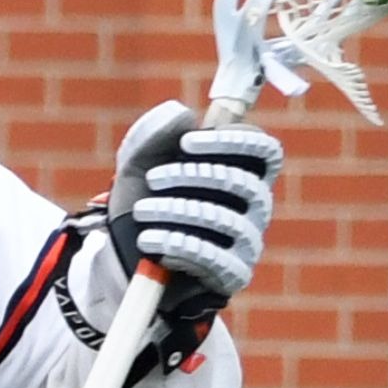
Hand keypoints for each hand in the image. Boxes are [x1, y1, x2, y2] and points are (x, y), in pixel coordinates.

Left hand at [100, 100, 281, 384]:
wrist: (123, 258)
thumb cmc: (142, 202)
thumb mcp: (136, 164)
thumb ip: (154, 134)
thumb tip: (184, 115)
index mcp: (240, 169)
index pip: (263, 149)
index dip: (232, 140)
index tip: (187, 142)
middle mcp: (253, 205)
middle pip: (245, 182)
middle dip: (193, 176)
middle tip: (153, 179)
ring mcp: (248, 240)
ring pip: (226, 220)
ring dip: (178, 211)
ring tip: (143, 212)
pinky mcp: (233, 273)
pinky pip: (216, 258)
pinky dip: (179, 244)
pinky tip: (152, 241)